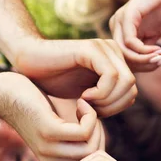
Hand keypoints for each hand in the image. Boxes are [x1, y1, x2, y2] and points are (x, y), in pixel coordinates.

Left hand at [0, 73, 105, 160]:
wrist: (1, 93)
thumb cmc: (33, 103)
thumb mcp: (56, 124)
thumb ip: (73, 136)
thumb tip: (98, 140)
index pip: (89, 159)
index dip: (96, 137)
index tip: (89, 117)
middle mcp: (49, 159)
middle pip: (93, 154)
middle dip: (100, 131)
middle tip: (89, 110)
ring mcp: (48, 146)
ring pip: (92, 145)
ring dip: (95, 122)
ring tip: (84, 106)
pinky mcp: (48, 131)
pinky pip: (84, 131)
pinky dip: (89, 114)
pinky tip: (80, 102)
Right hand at [11, 38, 136, 116]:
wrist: (28, 62)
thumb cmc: (54, 78)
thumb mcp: (88, 92)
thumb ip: (108, 94)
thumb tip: (129, 101)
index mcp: (115, 61)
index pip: (132, 92)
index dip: (116, 108)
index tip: (95, 113)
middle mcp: (113, 51)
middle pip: (132, 90)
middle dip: (112, 108)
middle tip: (89, 111)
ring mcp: (104, 47)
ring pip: (126, 84)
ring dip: (106, 102)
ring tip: (85, 104)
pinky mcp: (92, 49)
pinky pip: (111, 77)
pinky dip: (101, 94)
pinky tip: (83, 97)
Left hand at [109, 0, 160, 71]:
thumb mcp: (155, 34)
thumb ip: (148, 49)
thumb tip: (148, 67)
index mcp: (121, 31)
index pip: (124, 59)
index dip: (142, 67)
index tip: (160, 65)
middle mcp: (116, 25)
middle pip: (122, 59)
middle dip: (143, 65)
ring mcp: (120, 19)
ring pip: (124, 53)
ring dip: (144, 59)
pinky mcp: (128, 14)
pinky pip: (130, 41)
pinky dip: (144, 50)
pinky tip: (159, 48)